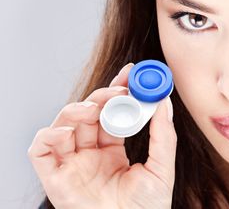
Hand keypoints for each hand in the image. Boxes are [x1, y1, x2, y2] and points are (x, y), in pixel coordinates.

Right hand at [28, 63, 176, 208]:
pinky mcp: (54, 177)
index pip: (112, 113)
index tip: (130, 73)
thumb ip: (164, 136)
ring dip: (78, 109)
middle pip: (89, 114)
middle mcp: (90, 154)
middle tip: (118, 89)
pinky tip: (68, 132)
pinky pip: (41, 150)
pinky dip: (49, 135)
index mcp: (113, 151)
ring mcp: (72, 164)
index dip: (118, 91)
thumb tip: (164, 102)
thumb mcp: (162, 168)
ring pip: (64, 124)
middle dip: (102, 95)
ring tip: (95, 108)